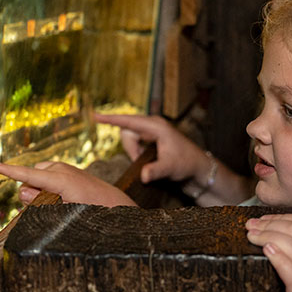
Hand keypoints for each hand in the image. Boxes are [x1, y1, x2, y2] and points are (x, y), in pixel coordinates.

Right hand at [0, 161, 136, 206]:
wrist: (115, 205)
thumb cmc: (92, 211)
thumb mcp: (64, 211)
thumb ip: (40, 201)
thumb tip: (22, 190)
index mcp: (59, 178)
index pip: (27, 174)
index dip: (8, 171)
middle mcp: (60, 168)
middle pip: (30, 179)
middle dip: (31, 192)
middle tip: (50, 207)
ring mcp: (65, 168)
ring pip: (38, 178)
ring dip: (40, 190)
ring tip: (60, 204)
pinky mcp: (67, 171)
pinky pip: (47, 177)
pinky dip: (47, 187)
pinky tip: (62, 198)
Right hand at [95, 113, 209, 184]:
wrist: (196, 167)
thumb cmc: (186, 164)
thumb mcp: (170, 169)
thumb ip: (155, 171)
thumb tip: (143, 176)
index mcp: (156, 126)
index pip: (128, 121)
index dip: (110, 119)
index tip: (95, 116)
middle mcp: (152, 124)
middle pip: (126, 130)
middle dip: (129, 148)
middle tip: (141, 161)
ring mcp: (151, 129)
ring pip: (128, 137)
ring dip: (132, 151)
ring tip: (147, 161)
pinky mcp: (149, 136)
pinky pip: (133, 140)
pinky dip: (135, 151)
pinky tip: (146, 158)